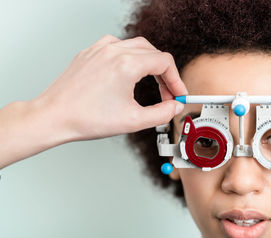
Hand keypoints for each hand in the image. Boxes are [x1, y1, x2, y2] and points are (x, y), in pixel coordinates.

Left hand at [33, 34, 186, 140]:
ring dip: (149, 62)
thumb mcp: (134, 121)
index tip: (178, 94)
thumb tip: (174, 107)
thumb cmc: (86, 118)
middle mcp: (113, 51)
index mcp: (126, 65)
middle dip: (165, 73)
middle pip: (154, 53)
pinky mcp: (89, 53)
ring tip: (151, 81)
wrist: (55, 117)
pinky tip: (129, 70)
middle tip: (167, 93)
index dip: (176, 80)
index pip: (165, 62)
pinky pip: (117, 46)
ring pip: (136, 46)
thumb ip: (162, 113)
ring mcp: (99, 49)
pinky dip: (130, 57)